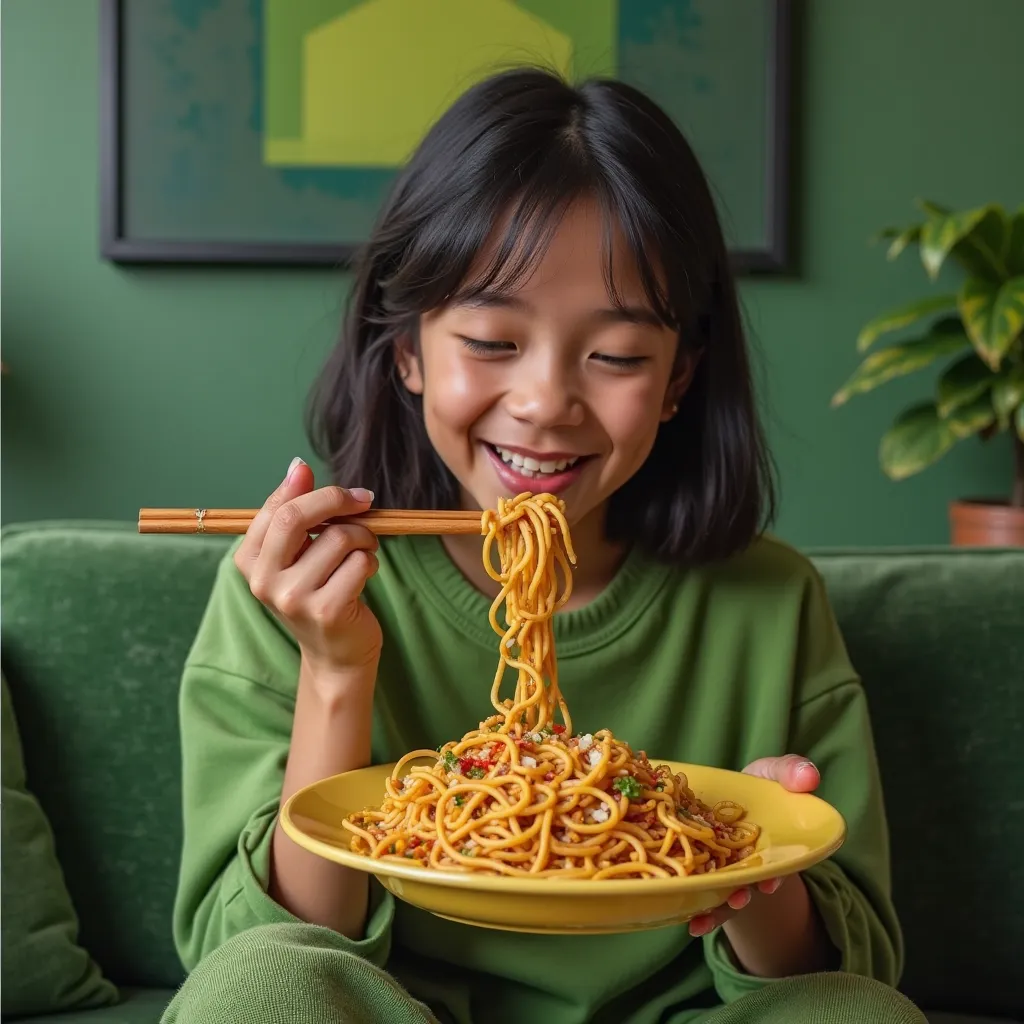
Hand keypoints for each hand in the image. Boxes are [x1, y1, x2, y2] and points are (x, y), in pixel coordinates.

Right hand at [234, 458, 382, 678]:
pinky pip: (360, 562)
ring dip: (363, 538)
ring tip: (363, 552)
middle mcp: (264, 581)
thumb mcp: (298, 553)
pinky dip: (370, 562)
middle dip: (338, 501)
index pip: (277, 508)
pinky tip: (364, 575)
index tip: (342, 490)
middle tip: (364, 502)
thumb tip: (297, 465)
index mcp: (250, 560)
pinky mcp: (326, 610)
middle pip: (297, 517)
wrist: (336, 653)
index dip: (313, 490)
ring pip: (340, 538)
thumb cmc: (319, 592)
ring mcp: (293, 598)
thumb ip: (295, 512)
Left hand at [688, 754, 819, 937]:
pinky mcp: (701, 867)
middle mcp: (751, 863)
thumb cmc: (757, 784)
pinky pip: (699, 888)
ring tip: (704, 920)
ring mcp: (725, 868)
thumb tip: (810, 777)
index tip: (770, 883)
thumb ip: (791, 771)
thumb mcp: (773, 772)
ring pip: (723, 892)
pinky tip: (690, 923)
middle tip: (737, 901)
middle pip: (748, 884)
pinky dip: (695, 906)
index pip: (778, 864)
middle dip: (743, 896)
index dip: (775, 876)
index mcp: (772, 844)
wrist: (727, 792)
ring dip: (718, 908)